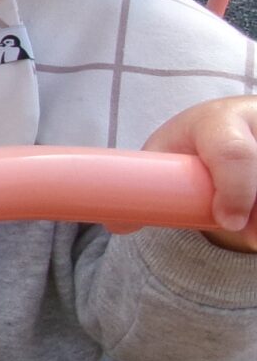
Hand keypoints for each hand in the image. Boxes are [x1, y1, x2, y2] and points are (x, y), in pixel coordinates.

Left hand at [145, 96, 256, 246]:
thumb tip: (117, 224)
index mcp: (219, 122)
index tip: (228, 222)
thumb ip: (146, 187)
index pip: (233, 153)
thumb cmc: (196, 145)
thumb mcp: (169, 155)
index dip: (235, 189)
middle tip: (250, 238)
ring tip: (253, 232)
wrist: (234, 124)